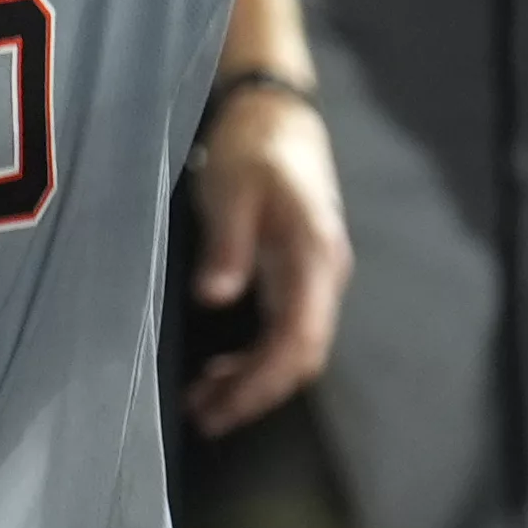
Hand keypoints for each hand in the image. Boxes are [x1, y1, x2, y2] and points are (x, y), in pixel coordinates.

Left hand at [184, 81, 351, 433]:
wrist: (274, 109)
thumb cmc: (252, 145)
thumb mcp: (230, 188)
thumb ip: (228, 245)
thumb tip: (216, 298)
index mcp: (313, 255)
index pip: (299, 341)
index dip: (262, 384)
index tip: (222, 408)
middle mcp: (324, 273)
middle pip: (300, 355)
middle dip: (255, 394)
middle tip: (204, 418)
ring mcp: (315, 275)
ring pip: (293, 347)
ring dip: (252, 380)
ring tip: (204, 404)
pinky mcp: (298, 272)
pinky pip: (283, 330)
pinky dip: (254, 356)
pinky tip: (221, 370)